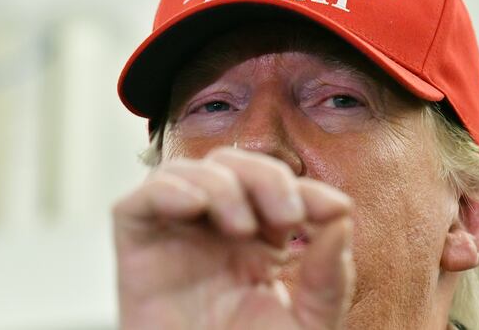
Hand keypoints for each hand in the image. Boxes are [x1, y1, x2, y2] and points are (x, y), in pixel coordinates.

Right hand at [113, 147, 353, 329]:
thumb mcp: (307, 323)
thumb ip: (328, 277)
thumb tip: (342, 220)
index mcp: (252, 240)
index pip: (274, 189)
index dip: (305, 188)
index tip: (334, 209)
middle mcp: (210, 228)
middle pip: (230, 165)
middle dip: (265, 178)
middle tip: (288, 215)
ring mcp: (172, 234)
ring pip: (187, 171)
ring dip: (220, 184)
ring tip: (241, 226)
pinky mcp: (135, 247)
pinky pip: (138, 202)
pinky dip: (166, 191)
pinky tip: (194, 206)